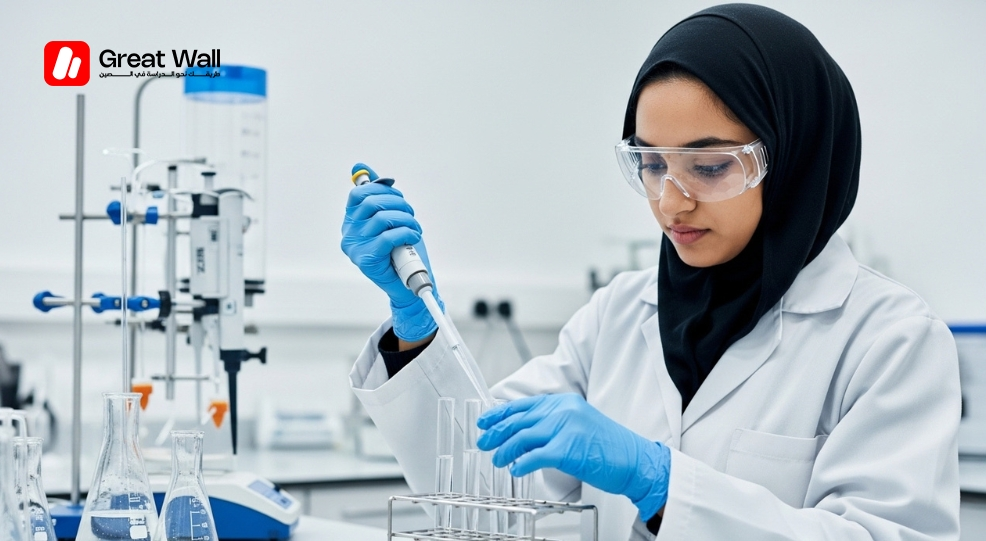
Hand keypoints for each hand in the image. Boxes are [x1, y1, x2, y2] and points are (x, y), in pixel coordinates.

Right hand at [341, 166, 442, 340]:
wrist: (409, 284)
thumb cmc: (401, 250)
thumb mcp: (390, 217)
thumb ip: (376, 192)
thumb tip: (359, 166)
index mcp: (351, 221)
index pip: (358, 194)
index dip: (381, 189)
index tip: (398, 197)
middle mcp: (348, 234)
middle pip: (371, 203)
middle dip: (399, 204)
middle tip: (411, 214)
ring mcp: (355, 248)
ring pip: (383, 218)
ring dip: (407, 220)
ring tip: (415, 229)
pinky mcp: (366, 261)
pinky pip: (388, 236)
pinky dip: (406, 233)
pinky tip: (413, 237)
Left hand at [477, 393, 669, 519]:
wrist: (635, 460)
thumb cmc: (608, 448)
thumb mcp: (579, 424)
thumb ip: (554, 422)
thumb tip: (523, 432)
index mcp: (565, 402)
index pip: (524, 405)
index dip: (500, 413)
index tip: (486, 421)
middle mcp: (564, 410)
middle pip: (519, 419)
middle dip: (497, 432)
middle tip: (483, 442)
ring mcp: (566, 427)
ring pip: (523, 436)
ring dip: (505, 450)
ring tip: (497, 459)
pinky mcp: (568, 448)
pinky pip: (534, 455)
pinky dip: (521, 463)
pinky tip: (515, 470)